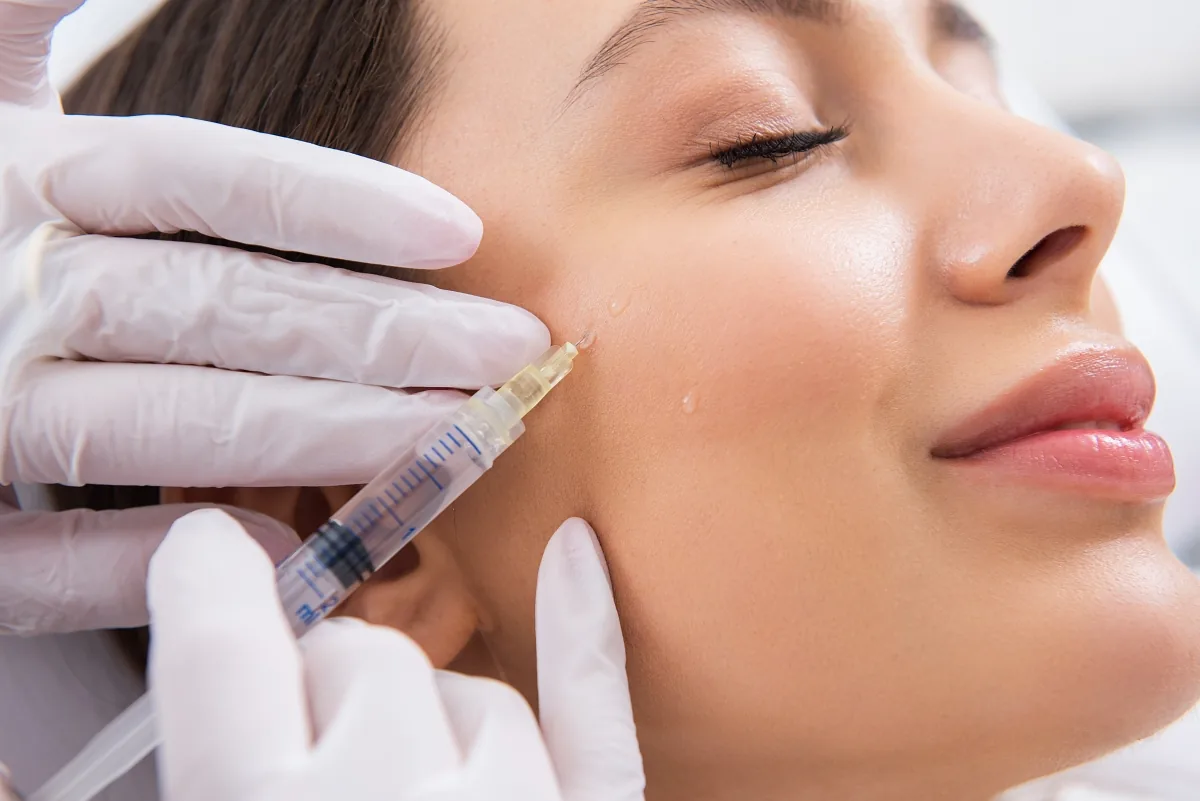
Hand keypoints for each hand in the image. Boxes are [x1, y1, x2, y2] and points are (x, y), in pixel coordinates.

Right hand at [0, 0, 547, 634]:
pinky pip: (50, 564)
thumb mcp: (0, 121)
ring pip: (161, 426)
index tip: (458, 234)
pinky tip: (285, 551)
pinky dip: (166, 560)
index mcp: (11, 178)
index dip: (332, 204)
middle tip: (507, 352)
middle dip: (379, 333)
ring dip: (318, 437)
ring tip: (446, 440)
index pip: (189, 175)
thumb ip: (23, 26)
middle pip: (215, 305)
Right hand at [147, 510, 645, 800]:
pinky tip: (575, 553)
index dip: (209, 580)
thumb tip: (202, 676)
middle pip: (360, 656)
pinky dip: (585, 634)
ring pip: (470, 691)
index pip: (225, 643)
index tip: (210, 549)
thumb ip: (211, 750)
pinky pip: (593, 715)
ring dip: (434, 731)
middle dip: (333, 689)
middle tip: (311, 764)